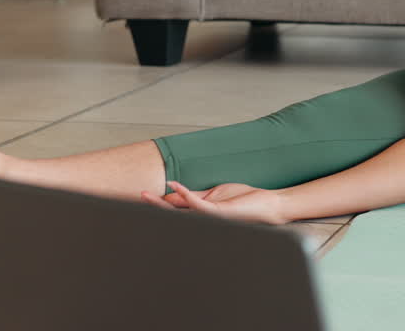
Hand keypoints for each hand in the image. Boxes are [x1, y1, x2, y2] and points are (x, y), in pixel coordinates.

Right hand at [141, 181, 286, 224]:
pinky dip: (184, 194)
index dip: (158, 202)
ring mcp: (209, 217)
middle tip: (136, 198)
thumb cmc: (245, 199)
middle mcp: (202, 218)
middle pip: (172, 214)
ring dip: (161, 204)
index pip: (175, 208)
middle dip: (153, 207)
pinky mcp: (218, 212)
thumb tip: (171, 192)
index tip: (141, 197)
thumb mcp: (214, 194)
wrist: (268, 205)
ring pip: (180, 212)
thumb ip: (194, 195)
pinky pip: (197, 204)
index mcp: (201, 213)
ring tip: (144, 197)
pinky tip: (173, 186)